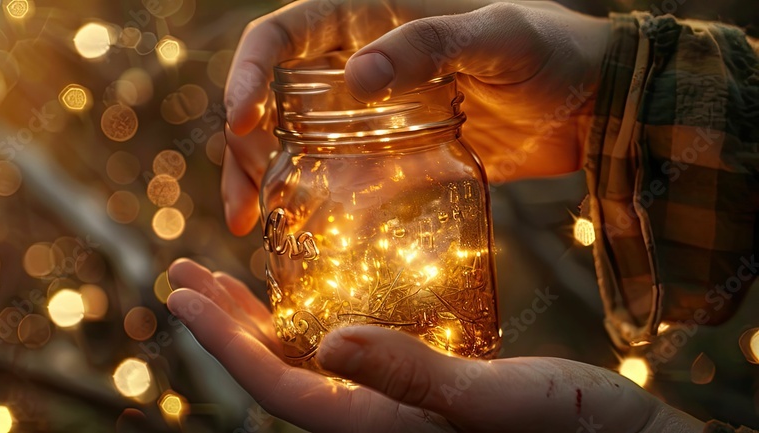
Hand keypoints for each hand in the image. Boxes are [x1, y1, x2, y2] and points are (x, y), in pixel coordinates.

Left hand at [166, 259, 703, 432]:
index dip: (222, 342)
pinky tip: (305, 290)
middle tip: (179, 272)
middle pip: (275, 369)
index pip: (276, 385)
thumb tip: (328, 343)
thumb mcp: (493, 401)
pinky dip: (311, 315)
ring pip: (303, 357)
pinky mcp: (419, 383)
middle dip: (224, 322)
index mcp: (375, 425)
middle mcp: (372, 415)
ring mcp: (393, 402)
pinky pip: (346, 350)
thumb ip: (412, 378)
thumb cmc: (571, 430)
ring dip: (257, 315)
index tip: (178, 294)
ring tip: (216, 277)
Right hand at [222, 0, 610, 234]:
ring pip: (290, 139)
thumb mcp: (496, 37)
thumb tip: (355, 77)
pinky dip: (306, 203)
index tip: (239, 120)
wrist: (593, 106)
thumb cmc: (551, 50)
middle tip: (243, 197)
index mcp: (371, 18)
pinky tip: (293, 234)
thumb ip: (429, 45)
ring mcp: (368, 116)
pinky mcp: (386, 158)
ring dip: (260, 177)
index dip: (248, 70)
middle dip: (243, 142)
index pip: (285, 32)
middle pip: (271, 94)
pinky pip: (332, 177)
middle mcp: (356, 63)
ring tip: (248, 223)